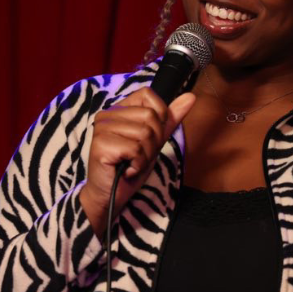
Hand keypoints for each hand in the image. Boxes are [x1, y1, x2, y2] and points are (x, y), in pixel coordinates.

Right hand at [79, 89, 195, 236]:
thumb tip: (191, 97)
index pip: (147, 95)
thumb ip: (170, 119)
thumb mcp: (154, 141)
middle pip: (150, 117)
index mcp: (118, 109)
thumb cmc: (129, 167)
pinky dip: (137, 165)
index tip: (148, 138)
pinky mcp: (101, 144)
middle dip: (153, 142)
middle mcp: (107, 115)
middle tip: (138, 156)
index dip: (158, 117)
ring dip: (145, 156)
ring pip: (145, 134)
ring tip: (132, 163)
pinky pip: (136, 149)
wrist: (111, 196)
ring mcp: (102, 128)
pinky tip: (127, 170)